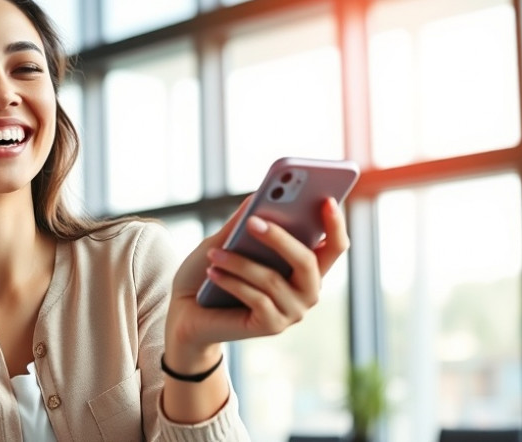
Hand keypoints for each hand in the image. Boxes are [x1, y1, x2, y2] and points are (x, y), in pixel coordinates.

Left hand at [164, 195, 349, 365]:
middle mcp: (307, 289)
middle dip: (280, 239)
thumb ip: (243, 222)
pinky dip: (232, 282)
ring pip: (273, 279)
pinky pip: (256, 299)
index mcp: (304, 265)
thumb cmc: (210, 271)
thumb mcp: (224, 241)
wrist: (187, 312)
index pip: (333, 246)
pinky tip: (213, 273)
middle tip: (253, 221)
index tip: (326, 200)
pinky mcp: (273, 326)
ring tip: (215, 253)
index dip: (335, 224)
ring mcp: (293, 311)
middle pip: (308, 261)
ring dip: (240, 263)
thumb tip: (259, 195)